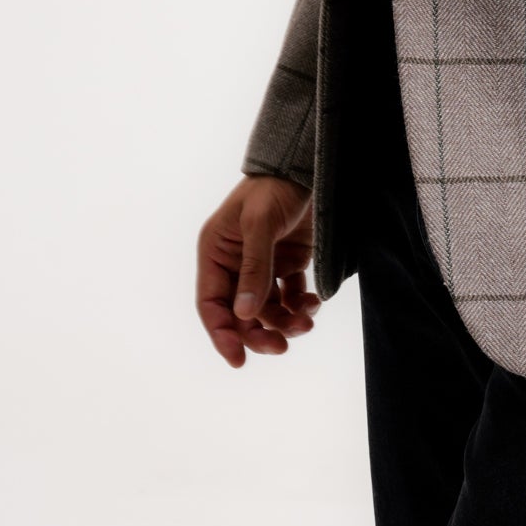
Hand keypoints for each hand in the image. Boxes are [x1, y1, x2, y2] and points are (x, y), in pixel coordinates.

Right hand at [196, 175, 319, 367]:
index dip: (222, 334)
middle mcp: (235, 265)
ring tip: (306, 322)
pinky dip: (301, 307)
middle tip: (282, 346)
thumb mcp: (260, 223)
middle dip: (260, 334)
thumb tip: (245, 314)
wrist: (305, 165)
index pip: (212, 305)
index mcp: (216, 254)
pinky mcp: (288, 264)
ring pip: (268, 311)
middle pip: (241, 315)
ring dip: (285, 322)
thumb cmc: (272, 187)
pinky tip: (313, 305)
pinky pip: (291, 298)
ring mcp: (263, 266)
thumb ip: (254, 268)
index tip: (238, 360)